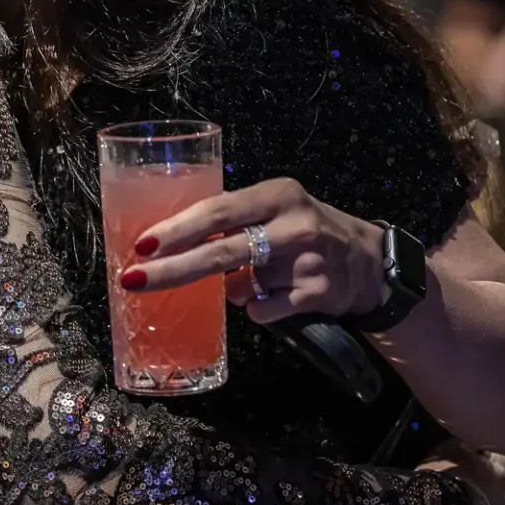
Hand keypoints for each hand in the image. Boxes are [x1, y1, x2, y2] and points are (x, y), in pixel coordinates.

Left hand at [121, 177, 389, 324]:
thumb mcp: (275, 210)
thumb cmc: (305, 231)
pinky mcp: (316, 294)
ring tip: (255, 277)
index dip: (178, 229)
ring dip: (232, 288)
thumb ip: (233, 221)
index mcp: (277, 195)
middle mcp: (294, 224)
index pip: (219, 210)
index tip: (143, 245)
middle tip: (135, 280)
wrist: (369, 262)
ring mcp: (307, 261)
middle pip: (222, 252)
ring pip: (240, 286)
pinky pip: (262, 310)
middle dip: (173, 269)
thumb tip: (173, 246)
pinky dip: (258, 307)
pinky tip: (278, 294)